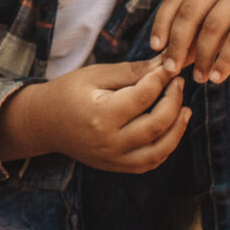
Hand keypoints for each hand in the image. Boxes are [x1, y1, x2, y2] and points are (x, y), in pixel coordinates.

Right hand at [0, 57, 187, 172]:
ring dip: (178, 129)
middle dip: (174, 100)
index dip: (162, 79)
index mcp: (100, 115)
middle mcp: (108, 141)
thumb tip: (166, 63)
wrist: (44, 123)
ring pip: (159, 150)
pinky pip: (149, 163)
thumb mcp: (96, 75)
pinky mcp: (115, 166)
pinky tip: (171, 129)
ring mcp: (112, 158)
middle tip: (179, 83)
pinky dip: (166, 148)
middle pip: (157, 124)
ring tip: (185, 109)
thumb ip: (132, 71)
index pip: (143, 96)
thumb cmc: (68, 92)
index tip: (171, 66)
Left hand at [151, 0, 229, 81]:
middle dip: (178, 43)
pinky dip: (224, 60)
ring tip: (199, 78)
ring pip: (213, 27)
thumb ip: (193, 37)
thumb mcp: (217, 24)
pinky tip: (218, 76)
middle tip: (172, 69)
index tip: (156, 49)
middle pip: (190, 12)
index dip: (162, 24)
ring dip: (202, 57)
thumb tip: (164, 61)